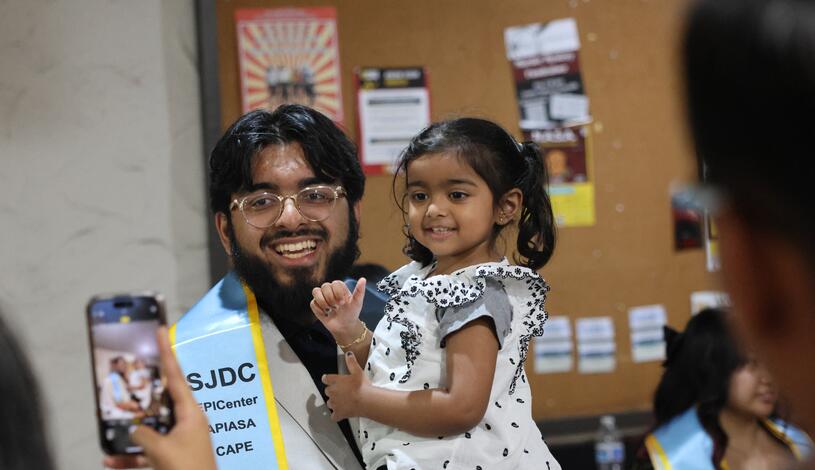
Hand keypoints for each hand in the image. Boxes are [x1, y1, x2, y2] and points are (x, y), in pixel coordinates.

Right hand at [103, 327, 215, 469]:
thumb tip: (134, 429)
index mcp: (191, 412)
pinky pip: (145, 452)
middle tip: (127, 379)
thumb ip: (145, 434)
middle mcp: (186, 422)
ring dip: (129, 433)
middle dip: (140, 395)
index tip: (162, 330)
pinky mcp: (170, 457)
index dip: (167, 352)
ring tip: (110, 428)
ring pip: (148, 429)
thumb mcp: (162, 449)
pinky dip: (129, 456)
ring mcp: (178, 440)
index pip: (176, 376)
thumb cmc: (189, 469)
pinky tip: (111, 459)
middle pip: (158, 401)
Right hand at [310, 278, 366, 342]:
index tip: (343, 303)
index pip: (335, 283)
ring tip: (330, 310)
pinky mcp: (316, 305)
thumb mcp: (357, 302)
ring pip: (316, 291)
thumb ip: (360, 290)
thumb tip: (363, 279)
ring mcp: (322, 297)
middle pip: (325, 286)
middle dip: (331, 298)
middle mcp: (330, 290)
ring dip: (323, 302)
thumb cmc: (351, 313)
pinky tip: (326, 314)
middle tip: (337, 307)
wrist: (345, 326)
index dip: (337, 292)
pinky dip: (319, 309)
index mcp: (340, 287)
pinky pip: (313, 303)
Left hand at [322, 351, 370, 420]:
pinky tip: (340, 414)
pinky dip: (336, 415)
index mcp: (336, 381)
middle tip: (340, 391)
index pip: (326, 379)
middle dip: (332, 391)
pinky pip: (333, 416)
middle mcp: (333, 392)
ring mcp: (335, 404)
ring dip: (333, 402)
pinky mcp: (338, 414)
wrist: (366, 401)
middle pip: (327, 391)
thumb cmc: (362, 386)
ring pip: (329, 403)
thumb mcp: (358, 371)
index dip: (327, 379)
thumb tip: (348, 353)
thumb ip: (351, 362)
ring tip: (341, 402)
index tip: (327, 379)